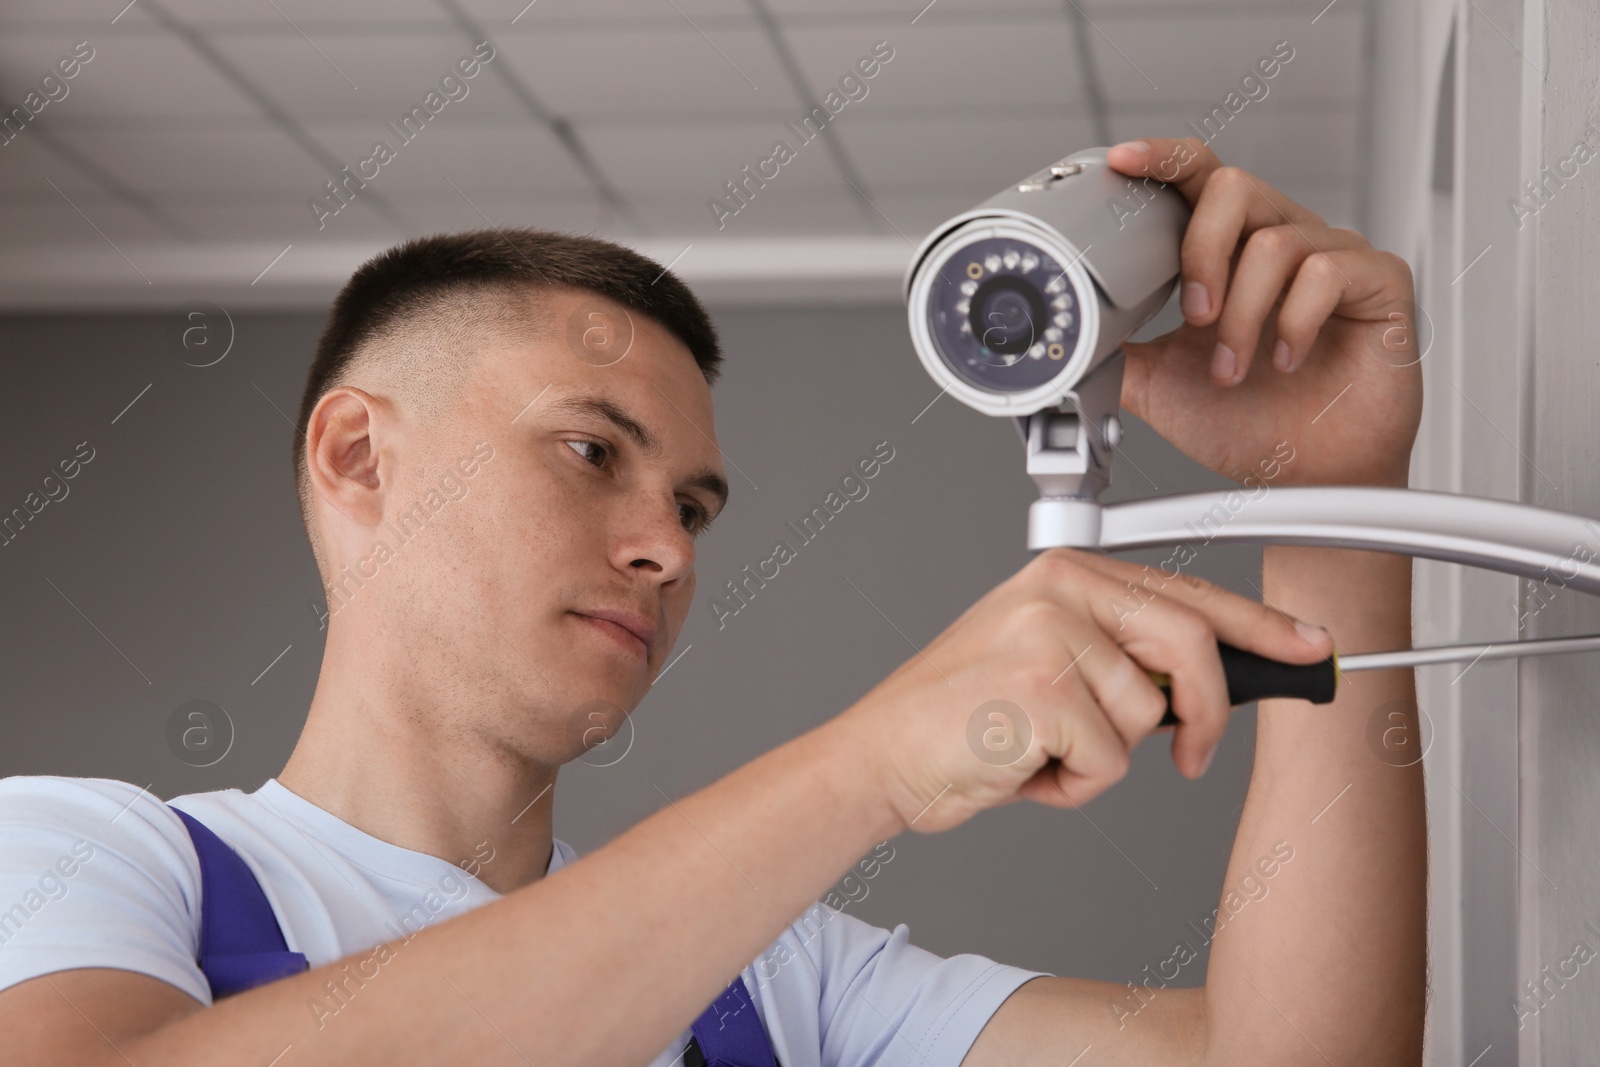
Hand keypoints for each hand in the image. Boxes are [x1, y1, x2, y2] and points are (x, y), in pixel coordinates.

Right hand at [839, 547, 1332, 834]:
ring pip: (1149, 717)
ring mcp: (1050, 634)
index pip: (1186, 593)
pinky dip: (1073, 786)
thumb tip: (1203, 685)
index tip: (1309, 647)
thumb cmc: (960, 720)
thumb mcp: (1046, 663)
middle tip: (1192, 756)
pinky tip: (1022, 767)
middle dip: (1206, 714)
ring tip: (1039, 751)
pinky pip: (1112, 762)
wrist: (881, 756)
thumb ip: (1120, 655)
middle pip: (1191, 644)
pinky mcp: (1043, 688)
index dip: (1259, 628)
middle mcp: (1060, 589)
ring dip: (1102, 760)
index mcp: (1064, 574)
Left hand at [1106, 138, 1422, 488]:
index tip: (1120, 161)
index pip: (1197, 177)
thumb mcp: (1160, 384)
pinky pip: (1330, 270)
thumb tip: (1068, 336)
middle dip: (1201, 252)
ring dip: (1242, 315)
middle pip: (1233, 186)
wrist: (1307, 478)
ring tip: (1232, 368)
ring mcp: (1334, 256)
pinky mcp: (1380, 281)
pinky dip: (1294, 321)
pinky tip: (1286, 360)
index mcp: (1228, 251)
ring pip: (1275, 241)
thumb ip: (1116, 352)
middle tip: (1194, 317)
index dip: (1162, 159)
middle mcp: (1280, 240)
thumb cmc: (1248, 423)